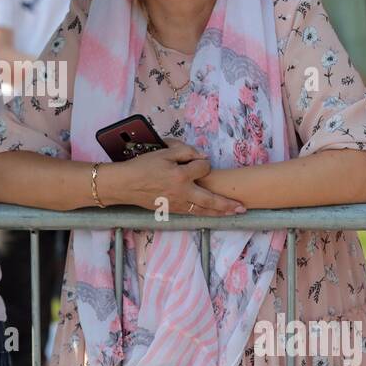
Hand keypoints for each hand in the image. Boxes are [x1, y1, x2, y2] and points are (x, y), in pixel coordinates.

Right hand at [100, 142, 243, 215]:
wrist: (124, 184)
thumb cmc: (141, 166)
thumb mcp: (162, 152)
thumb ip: (184, 152)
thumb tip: (202, 157)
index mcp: (180, 176)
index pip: (203, 168)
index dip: (203, 163)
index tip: (198, 161)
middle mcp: (181, 192)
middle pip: (210, 200)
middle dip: (227, 204)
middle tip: (242, 207)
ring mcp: (176, 204)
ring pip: (202, 211)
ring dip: (219, 212)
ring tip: (233, 213)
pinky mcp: (170, 210)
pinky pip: (191, 213)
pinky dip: (203, 214)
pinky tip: (210, 214)